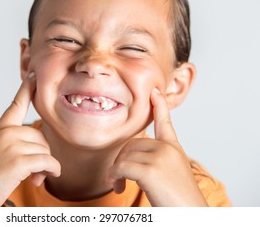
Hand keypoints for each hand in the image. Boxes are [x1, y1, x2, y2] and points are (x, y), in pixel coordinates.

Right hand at [0, 72, 60, 205]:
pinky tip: (43, 178)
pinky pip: (48, 161)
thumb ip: (18, 145)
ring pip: (45, 150)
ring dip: (44, 167)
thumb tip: (46, 155)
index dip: (27, 89)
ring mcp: (11, 144)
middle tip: (35, 172)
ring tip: (33, 178)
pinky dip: (52, 170)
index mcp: (0, 128)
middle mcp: (6, 132)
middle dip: (42, 155)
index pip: (16, 104)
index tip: (35, 75)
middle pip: (40, 137)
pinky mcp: (18, 160)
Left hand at [107, 88, 206, 205]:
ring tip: (119, 186)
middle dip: (120, 160)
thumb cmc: (178, 200)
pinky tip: (118, 186)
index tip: (155, 91)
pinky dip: (114, 176)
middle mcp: (168, 149)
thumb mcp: (170, 173)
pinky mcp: (151, 170)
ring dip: (116, 172)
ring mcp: (161, 157)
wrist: (190, 215)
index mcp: (173, 149)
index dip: (160, 106)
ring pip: (124, 156)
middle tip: (118, 178)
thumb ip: (156, 158)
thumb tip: (130, 153)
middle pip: (131, 144)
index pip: (165, 122)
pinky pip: (121, 167)